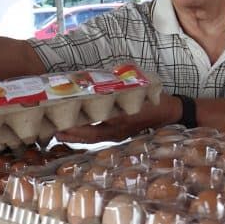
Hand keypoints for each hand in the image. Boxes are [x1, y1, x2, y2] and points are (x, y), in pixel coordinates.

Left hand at [55, 93, 181, 144]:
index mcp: (118, 126)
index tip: (59, 127)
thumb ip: (118, 93)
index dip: (75, 130)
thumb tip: (96, 85)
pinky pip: (100, 135)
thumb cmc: (154, 103)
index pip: (91, 131)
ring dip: (77, 136)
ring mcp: (118, 135)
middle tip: (52, 132)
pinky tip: (79, 129)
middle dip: (71, 135)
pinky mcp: (120, 133)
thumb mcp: (136, 96)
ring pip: (93, 138)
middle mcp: (116, 133)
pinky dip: (87, 133)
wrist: (172, 113)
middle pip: (88, 138)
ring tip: (60, 132)